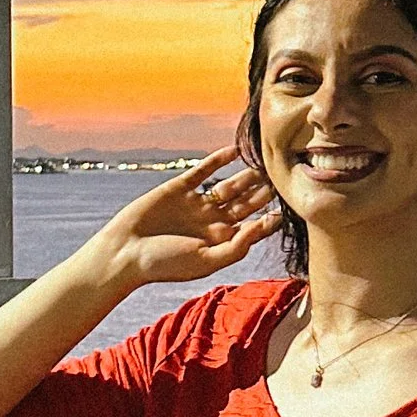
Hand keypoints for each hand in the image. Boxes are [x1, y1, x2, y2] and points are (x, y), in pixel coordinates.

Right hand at [83, 152, 280, 293]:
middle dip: (263, 193)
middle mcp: (211, 222)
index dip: (271, 218)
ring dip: (246, 177)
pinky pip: (203, 172)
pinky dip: (218, 161)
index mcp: (220, 243)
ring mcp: (196, 204)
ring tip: (266, 163)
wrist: (126, 252)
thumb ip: (237, 246)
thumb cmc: (165, 264)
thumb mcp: (206, 261)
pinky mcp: (178, 188)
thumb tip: (262, 225)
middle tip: (284, 176)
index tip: (291, 206)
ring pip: (228, 187)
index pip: (252, 228)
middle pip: (245, 204)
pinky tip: (234, 151)